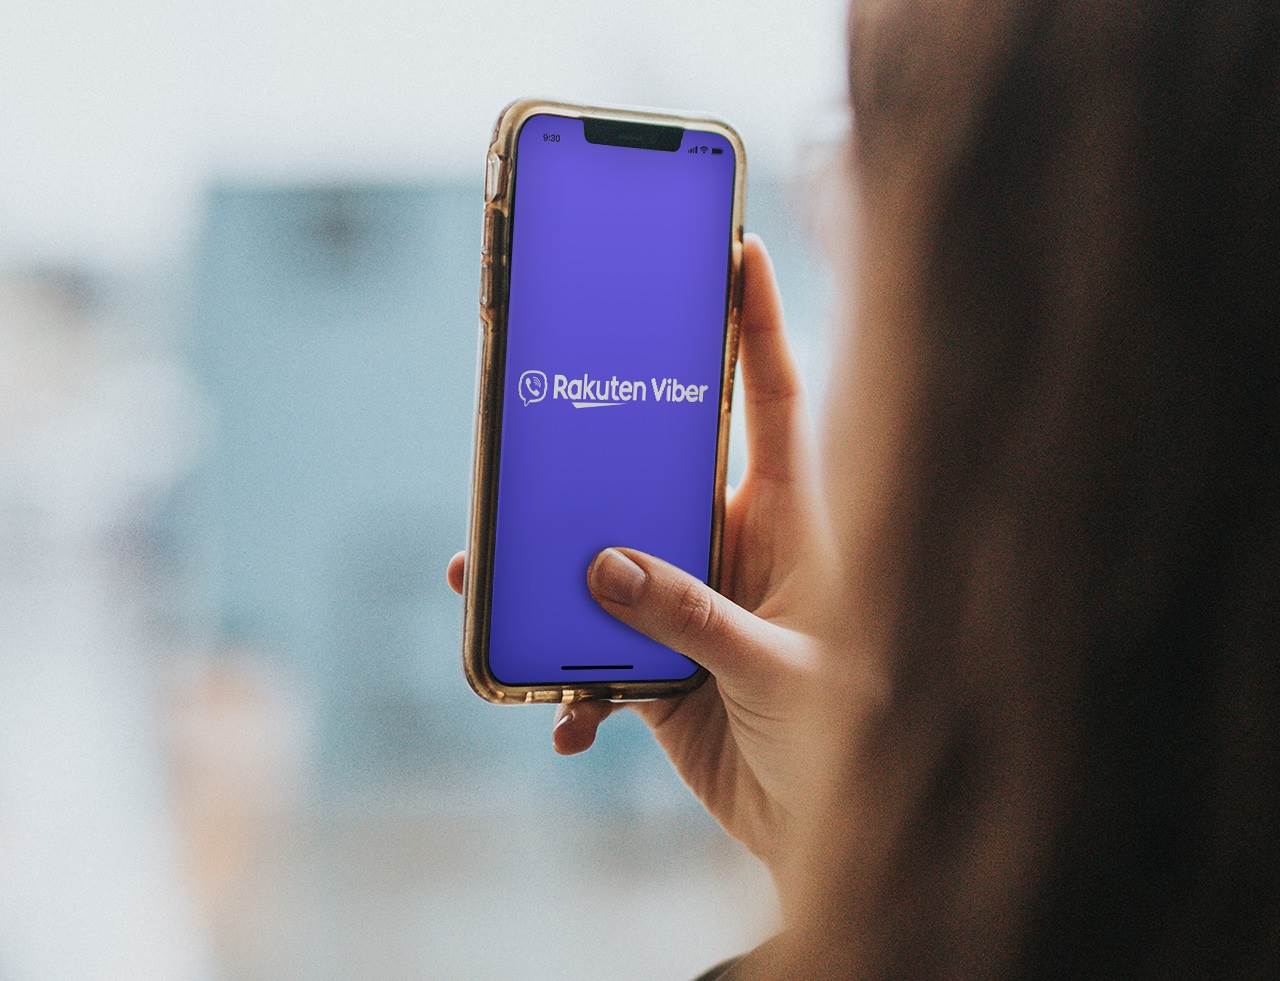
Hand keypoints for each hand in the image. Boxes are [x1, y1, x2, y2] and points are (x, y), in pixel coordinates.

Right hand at [447, 234, 826, 869]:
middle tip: (539, 416)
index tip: (738, 247)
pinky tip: (565, 719)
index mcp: (790, 520)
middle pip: (660, 464)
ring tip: (485, 579)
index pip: (776, 399)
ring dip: (548, 571)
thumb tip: (604, 569)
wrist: (823, 828)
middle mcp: (736, 543)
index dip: (760, 321)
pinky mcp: (656, 658)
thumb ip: (693, 617)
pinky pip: (591, 645)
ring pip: (605, 553)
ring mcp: (691, 599)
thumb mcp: (774, 669)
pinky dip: (566, 678)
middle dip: (598, 445)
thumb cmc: (841, 735)